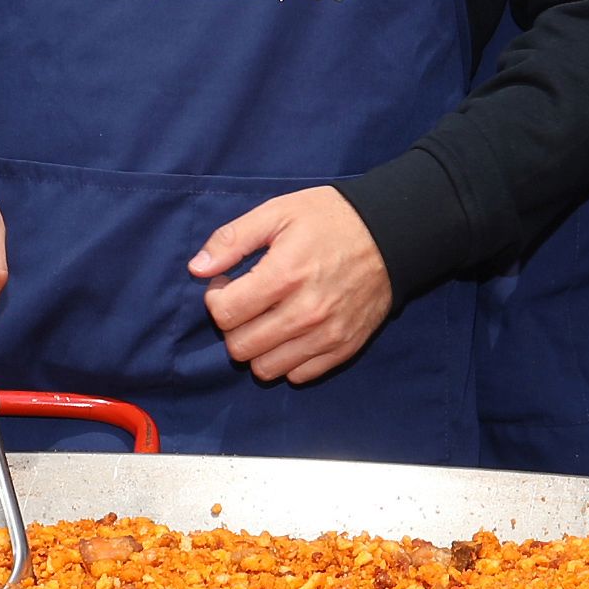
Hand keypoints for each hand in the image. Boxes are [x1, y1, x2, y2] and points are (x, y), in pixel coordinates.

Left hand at [191, 187, 394, 383]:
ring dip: (256, 348)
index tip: (227, 284)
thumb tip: (197, 268)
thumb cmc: (331, 219)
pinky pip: (299, 376)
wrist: (391, 235)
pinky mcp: (344, 348)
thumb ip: (233, 239)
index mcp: (284, 275)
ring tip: (266, 320)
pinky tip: (290, 333)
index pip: (225, 314)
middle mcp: (305, 313)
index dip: (216, 299)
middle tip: (245, 303)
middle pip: (240, 348)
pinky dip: (286, 360)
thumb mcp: (278, 212)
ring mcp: (326, 335)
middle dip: (233, 326)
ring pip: (266, 369)